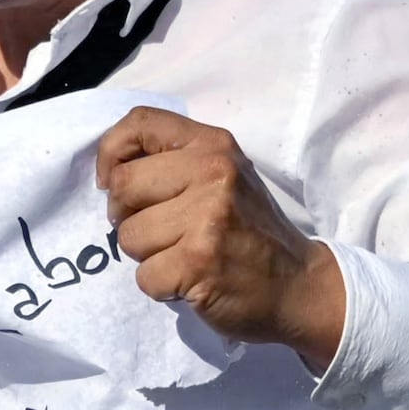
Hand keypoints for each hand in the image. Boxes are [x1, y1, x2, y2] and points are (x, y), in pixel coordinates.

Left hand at [95, 105, 347, 367]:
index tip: (112, 182)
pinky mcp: (199, 263)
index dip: (111, 152)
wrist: (298, 284)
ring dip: (147, 255)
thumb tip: (110, 173)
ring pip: (128, 236)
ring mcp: (207, 218)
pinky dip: (161, 287)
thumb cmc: (249, 229)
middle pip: (123, 186)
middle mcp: (213, 172)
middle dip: (126, 217)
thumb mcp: (223, 175)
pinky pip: (144, 276)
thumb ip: (176, 162)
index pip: (139, 122)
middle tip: (158, 231)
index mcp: (213, 144)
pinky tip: (191, 280)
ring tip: (183, 255)